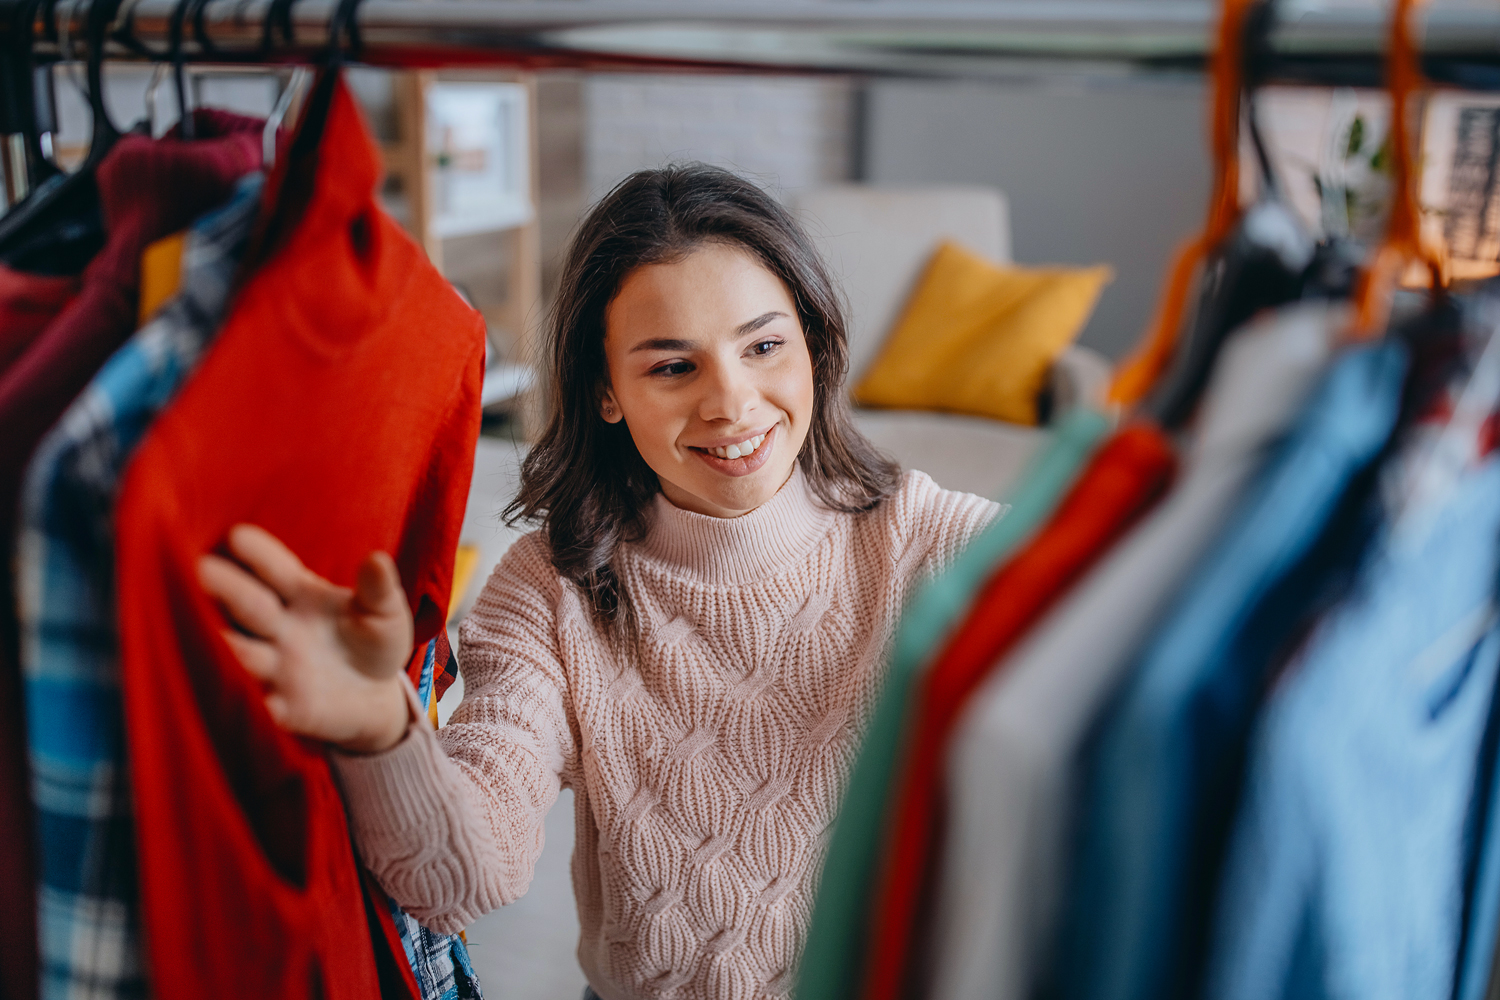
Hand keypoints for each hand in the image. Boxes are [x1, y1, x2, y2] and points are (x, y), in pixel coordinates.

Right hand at [197, 524, 415, 753]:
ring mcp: (275, 667)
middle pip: (247, 604)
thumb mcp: (385, 613)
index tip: (237, 537)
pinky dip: (253, 701)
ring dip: (230, 645)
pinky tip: (249, 696)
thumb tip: (378, 560)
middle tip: (203, 570)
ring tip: (222, 637)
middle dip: (227, 589)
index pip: (274, 569)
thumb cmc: (373, 642)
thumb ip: (378, 590)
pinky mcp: (283, 709)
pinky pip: (262, 705)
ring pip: (242, 653)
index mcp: (299, 594)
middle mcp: (277, 627)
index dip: (257, 554)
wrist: (376, 697)